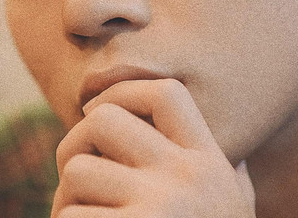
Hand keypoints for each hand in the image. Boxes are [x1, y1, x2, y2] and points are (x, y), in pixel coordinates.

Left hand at [51, 78, 255, 216]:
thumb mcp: (231, 208)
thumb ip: (221, 167)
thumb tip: (181, 115)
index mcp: (211, 165)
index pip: (166, 93)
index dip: (124, 91)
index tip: (96, 111)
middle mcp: (188, 179)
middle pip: (103, 120)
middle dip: (75, 145)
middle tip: (76, 176)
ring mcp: (158, 212)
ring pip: (76, 173)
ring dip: (66, 203)